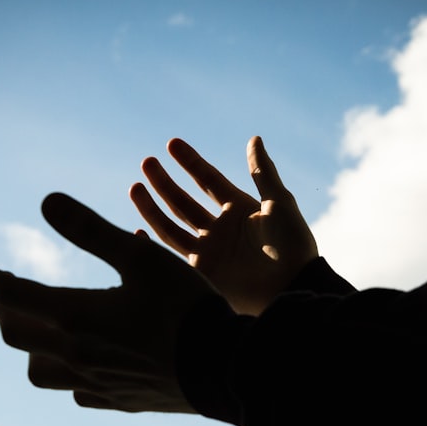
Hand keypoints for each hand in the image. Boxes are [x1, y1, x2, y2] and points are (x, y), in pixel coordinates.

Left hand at [0, 193, 220, 412]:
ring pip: (38, 371)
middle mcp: (75, 355)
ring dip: (31, 344)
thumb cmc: (186, 307)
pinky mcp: (119, 401)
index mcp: (75, 316)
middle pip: (15, 333)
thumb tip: (45, 200)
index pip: (9, 293)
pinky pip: (76, 392)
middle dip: (5, 307)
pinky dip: (69, 372)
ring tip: (44, 325)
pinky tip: (86, 359)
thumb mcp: (141, 257)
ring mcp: (95, 383)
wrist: (224, 368)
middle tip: (10, 288)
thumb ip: (91, 230)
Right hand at [130, 136, 317, 315]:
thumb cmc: (291, 243)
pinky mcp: (202, 273)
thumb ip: (262, 172)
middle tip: (147, 162)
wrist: (291, 286)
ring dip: (152, 207)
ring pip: (172, 225)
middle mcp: (220, 228)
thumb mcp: (278, 202)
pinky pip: (171, 256)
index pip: (207, 179)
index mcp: (238, 208)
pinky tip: (136, 233)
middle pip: (184, 201)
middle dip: (165, 182)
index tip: (171, 144)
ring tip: (135, 187)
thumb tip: (254, 139)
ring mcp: (209, 250)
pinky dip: (153, 246)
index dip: (190, 162)